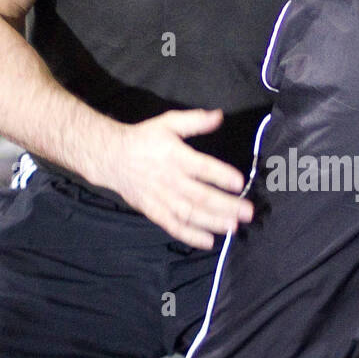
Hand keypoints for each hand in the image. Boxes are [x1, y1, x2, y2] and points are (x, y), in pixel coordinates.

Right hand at [100, 108, 253, 247]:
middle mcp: (170, 179)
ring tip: (232, 227)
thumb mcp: (168, 123)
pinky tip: (208, 241)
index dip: (221, 175)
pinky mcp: (153, 211)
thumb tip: (219, 116)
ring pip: (189, 214)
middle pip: (200, 196)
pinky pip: (172, 226)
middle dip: (226, 205)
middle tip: (247, 212)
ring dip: (212, 222)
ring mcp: (161, 198)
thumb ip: (194, 121)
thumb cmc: (144, 139)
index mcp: (175, 156)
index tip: (239, 182)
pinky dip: (189, 235)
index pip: (202, 167)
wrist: (111, 157)